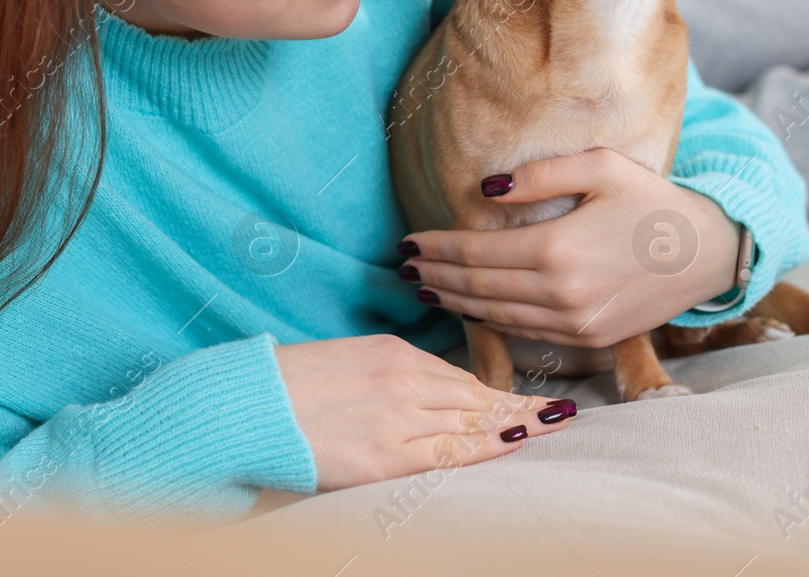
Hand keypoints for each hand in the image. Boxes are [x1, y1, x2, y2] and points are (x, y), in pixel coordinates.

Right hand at [274, 334, 576, 491]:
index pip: (460, 376)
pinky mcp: (384, 456)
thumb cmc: (291, 386)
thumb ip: (391, 372)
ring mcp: (397, 418)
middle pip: (475, 397)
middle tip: (559, 413)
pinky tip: (514, 442)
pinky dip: (485, 446)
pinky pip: (447, 453)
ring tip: (550, 426)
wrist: (249, 404)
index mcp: (393, 353)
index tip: (530, 397)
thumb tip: (428, 390)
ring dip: (514, 423)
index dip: (500, 389)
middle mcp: (404, 379)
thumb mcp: (350, 361)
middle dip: (520, 406)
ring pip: (470, 421)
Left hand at [399, 148, 740, 347]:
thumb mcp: (601, 167)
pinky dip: (490, 321)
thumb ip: (539, 177)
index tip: (407, 241)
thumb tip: (485, 190)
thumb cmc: (652, 201)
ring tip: (426, 288)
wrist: (706, 254)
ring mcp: (574, 323)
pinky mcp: (588, 339)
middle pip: (477, 286)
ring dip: (455, 301)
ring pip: (495, 316)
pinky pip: (524, 333)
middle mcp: (560, 293)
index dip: (436, 247)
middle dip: (436, 275)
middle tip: (404, 266)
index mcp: (557, 248)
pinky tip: (472, 309)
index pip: (476, 250)